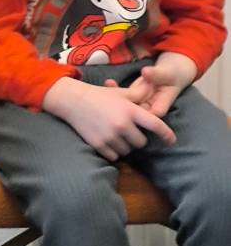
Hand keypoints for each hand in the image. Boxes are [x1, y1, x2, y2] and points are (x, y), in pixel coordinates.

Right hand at [43, 77, 175, 161]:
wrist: (73, 101)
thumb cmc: (99, 96)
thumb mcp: (120, 93)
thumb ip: (138, 95)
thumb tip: (154, 89)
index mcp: (130, 111)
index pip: (156, 125)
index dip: (166, 134)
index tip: (171, 141)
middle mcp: (122, 125)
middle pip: (141, 142)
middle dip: (137, 138)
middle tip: (128, 130)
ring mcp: (110, 136)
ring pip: (128, 150)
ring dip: (125, 145)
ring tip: (115, 134)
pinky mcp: (99, 145)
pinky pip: (115, 156)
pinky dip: (113, 151)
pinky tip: (107, 140)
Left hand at [109, 53, 196, 117]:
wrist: (170, 73)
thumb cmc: (172, 74)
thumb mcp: (167, 73)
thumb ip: (157, 74)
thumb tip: (145, 72)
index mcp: (161, 106)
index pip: (149, 116)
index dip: (138, 113)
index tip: (127, 103)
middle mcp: (150, 108)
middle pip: (136, 114)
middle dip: (123, 107)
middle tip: (112, 98)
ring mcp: (141, 104)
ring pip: (128, 106)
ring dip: (117, 99)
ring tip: (108, 86)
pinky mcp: (134, 98)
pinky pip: (124, 98)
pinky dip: (115, 91)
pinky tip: (108, 82)